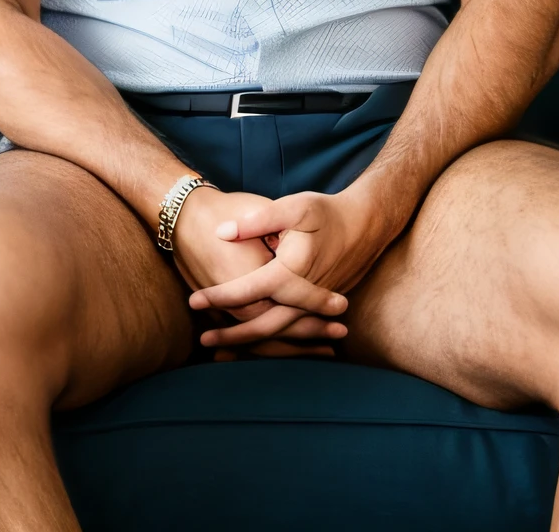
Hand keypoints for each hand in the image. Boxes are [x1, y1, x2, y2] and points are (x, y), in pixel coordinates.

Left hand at [172, 187, 348, 356]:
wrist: (365, 225)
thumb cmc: (326, 213)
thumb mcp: (293, 207)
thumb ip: (257, 220)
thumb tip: (222, 232)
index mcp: (290, 273)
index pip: (248, 291)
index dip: (219, 296)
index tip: (193, 301)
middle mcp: (301, 297)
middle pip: (262, 326)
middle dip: (232, 336)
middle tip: (204, 341)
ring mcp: (311, 307)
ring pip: (278, 333)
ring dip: (250, 343)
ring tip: (222, 352)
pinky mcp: (318, 308)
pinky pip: (291, 330)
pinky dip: (272, 341)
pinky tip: (253, 346)